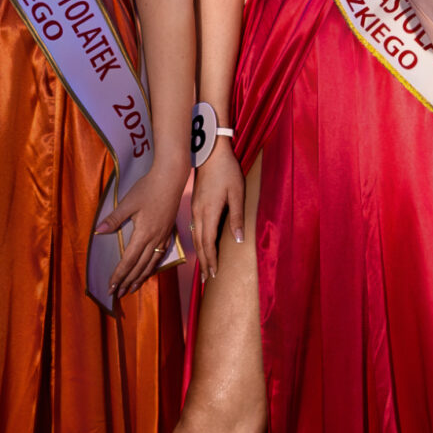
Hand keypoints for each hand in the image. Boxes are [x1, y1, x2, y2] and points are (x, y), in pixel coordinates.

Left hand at [93, 160, 188, 301]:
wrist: (171, 179)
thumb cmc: (148, 188)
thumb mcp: (128, 203)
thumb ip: (114, 219)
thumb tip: (99, 231)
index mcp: (144, 234)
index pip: (129, 261)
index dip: (119, 275)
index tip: (111, 287)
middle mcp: (155, 240)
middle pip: (140, 267)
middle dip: (128, 281)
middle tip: (118, 294)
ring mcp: (163, 237)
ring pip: (151, 264)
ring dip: (141, 278)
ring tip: (132, 288)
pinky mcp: (168, 232)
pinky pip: (160, 256)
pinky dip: (152, 267)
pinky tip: (149, 270)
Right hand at [190, 153, 245, 281]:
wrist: (209, 152)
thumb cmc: (227, 171)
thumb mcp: (237, 193)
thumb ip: (236, 217)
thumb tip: (238, 240)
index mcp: (208, 213)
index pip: (209, 243)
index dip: (211, 260)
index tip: (214, 275)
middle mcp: (198, 214)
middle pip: (200, 244)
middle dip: (204, 262)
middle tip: (207, 280)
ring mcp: (194, 209)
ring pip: (195, 237)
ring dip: (200, 253)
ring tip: (204, 267)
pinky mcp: (194, 204)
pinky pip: (194, 228)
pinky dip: (198, 241)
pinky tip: (201, 245)